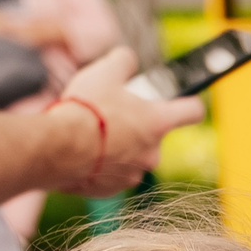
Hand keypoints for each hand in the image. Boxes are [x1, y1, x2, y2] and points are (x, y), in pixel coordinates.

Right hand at [54, 47, 204, 196]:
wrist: (57, 149)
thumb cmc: (85, 109)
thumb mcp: (105, 72)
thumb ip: (124, 61)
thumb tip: (128, 60)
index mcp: (157, 123)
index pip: (193, 111)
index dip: (189, 103)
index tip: (182, 101)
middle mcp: (152, 153)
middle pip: (153, 134)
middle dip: (135, 124)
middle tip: (109, 113)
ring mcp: (134, 174)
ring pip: (131, 154)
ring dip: (117, 145)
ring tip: (90, 133)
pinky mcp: (113, 189)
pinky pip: (112, 172)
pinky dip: (100, 163)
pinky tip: (82, 152)